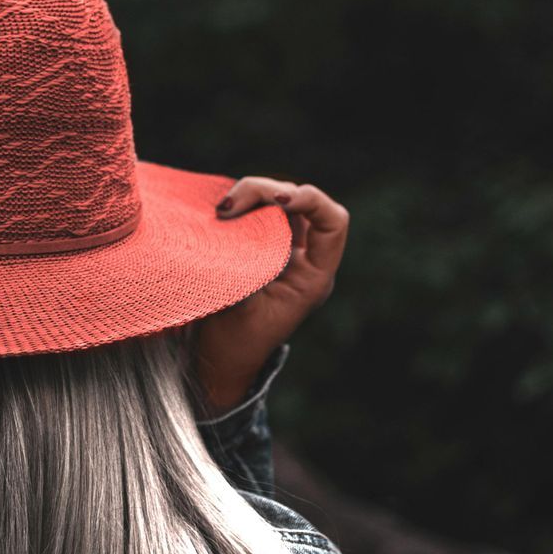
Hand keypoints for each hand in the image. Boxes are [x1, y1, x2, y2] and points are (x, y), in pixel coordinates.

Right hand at [192, 177, 349, 413]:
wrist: (219, 360)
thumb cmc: (234, 344)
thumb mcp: (239, 311)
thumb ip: (243, 273)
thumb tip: (234, 239)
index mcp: (314, 277)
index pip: (333, 223)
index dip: (310, 201)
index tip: (276, 201)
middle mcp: (303, 259)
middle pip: (299, 204)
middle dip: (265, 193)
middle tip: (229, 206)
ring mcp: (282, 252)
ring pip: (276, 204)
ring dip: (250, 197)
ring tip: (221, 210)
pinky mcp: (259, 248)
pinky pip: (257, 214)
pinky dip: (241, 207)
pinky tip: (221, 213)